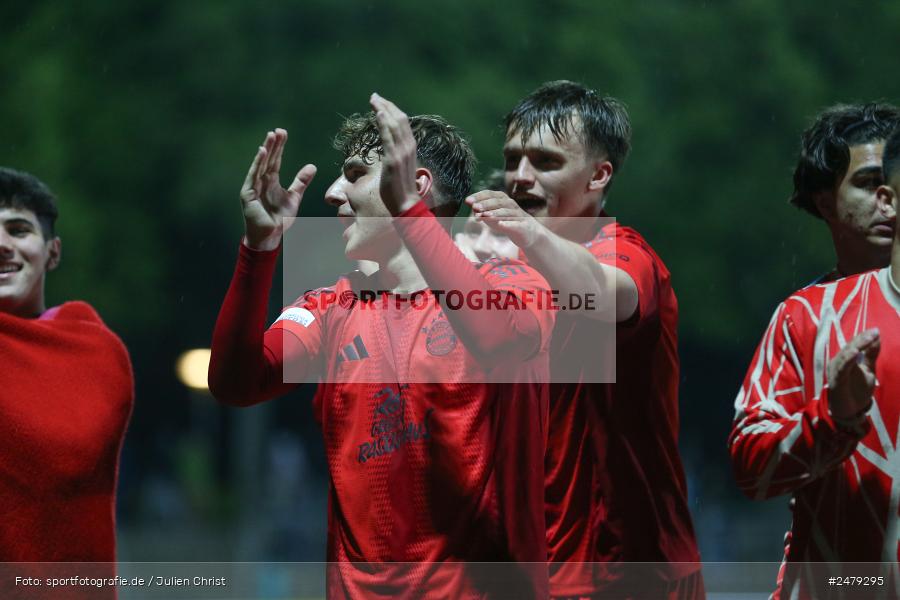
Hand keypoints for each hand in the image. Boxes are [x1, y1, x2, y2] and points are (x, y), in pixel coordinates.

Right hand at [240, 128, 316, 250]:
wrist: (270, 235)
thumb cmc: (280, 218)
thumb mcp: (294, 197)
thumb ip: (301, 182)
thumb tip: (312, 166)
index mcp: (271, 180)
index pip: (276, 160)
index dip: (280, 147)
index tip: (283, 133)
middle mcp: (261, 180)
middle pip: (268, 159)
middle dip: (273, 145)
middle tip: (278, 131)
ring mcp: (253, 185)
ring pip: (261, 164)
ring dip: (266, 150)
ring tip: (270, 137)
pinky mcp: (248, 193)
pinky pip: (253, 175)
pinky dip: (257, 164)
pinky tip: (262, 152)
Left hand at [369, 93, 420, 215]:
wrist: (406, 204)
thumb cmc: (401, 189)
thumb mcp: (400, 168)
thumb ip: (396, 156)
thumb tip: (389, 152)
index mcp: (411, 148)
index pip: (403, 123)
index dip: (392, 110)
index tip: (381, 103)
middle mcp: (409, 147)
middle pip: (399, 118)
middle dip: (386, 105)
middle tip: (374, 96)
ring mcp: (402, 153)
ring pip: (394, 124)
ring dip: (383, 109)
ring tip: (373, 99)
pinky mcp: (393, 159)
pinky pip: (388, 137)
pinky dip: (384, 123)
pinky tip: (378, 113)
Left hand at [465, 190, 542, 247]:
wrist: (527, 233)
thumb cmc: (507, 222)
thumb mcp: (493, 217)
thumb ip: (482, 212)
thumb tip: (471, 206)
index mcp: (503, 199)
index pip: (490, 194)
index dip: (479, 196)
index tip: (468, 201)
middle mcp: (511, 205)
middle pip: (498, 202)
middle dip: (486, 204)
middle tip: (475, 207)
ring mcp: (518, 215)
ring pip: (506, 212)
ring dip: (495, 213)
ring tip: (485, 216)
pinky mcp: (523, 226)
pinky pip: (516, 224)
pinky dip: (508, 224)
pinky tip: (501, 225)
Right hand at [827, 328, 879, 420]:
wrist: (848, 410)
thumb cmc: (856, 389)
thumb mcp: (868, 369)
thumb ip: (871, 354)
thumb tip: (876, 336)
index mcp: (846, 358)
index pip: (854, 344)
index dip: (864, 336)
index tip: (876, 330)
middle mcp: (838, 362)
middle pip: (850, 347)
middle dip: (862, 339)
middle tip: (874, 333)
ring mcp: (836, 370)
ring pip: (845, 355)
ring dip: (856, 346)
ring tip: (866, 339)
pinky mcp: (836, 380)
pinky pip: (842, 368)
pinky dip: (848, 359)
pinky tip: (855, 353)